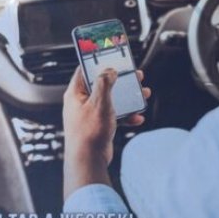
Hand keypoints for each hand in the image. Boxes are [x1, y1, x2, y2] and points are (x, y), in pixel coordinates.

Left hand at [62, 66, 150, 198]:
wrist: (88, 161)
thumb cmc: (89, 133)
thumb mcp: (99, 102)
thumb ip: (105, 83)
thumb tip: (109, 71)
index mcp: (75, 94)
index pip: (85, 70)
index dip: (99, 62)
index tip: (112, 56)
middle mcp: (81, 103)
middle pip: (103, 85)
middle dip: (121, 81)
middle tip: (135, 75)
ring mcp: (90, 115)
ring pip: (112, 101)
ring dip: (128, 98)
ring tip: (143, 94)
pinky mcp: (99, 127)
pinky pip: (115, 117)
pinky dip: (126, 116)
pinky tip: (138, 118)